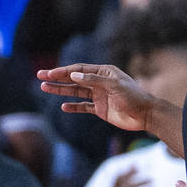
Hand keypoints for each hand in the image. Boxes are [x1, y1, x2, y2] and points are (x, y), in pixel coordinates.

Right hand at [38, 64, 154, 132]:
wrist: (145, 115)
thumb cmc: (133, 97)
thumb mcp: (115, 86)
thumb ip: (94, 80)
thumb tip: (74, 75)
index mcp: (105, 73)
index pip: (80, 70)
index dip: (63, 71)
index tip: (49, 74)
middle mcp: (100, 82)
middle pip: (75, 79)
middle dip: (57, 78)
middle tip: (40, 76)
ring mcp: (100, 96)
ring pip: (76, 92)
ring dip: (61, 90)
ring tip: (44, 88)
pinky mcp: (100, 109)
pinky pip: (83, 106)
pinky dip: (73, 106)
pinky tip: (63, 106)